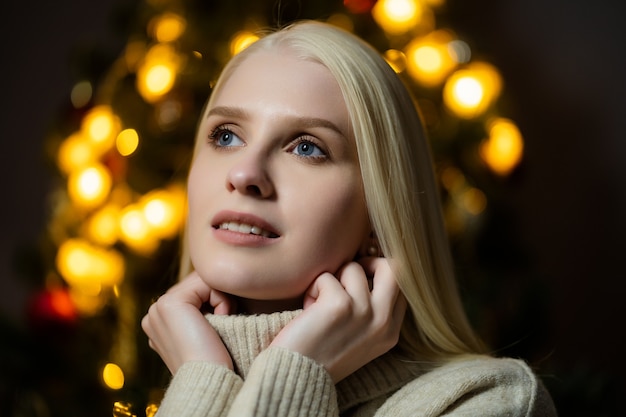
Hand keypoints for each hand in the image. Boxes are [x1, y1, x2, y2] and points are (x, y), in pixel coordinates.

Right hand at [141, 271, 234, 373]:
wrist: (211, 381)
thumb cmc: (216, 362)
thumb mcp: (204, 331)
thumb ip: (200, 312)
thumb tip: (216, 290)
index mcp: (159, 321)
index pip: (195, 293)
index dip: (216, 304)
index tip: (219, 331)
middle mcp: (154, 313)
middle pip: (198, 285)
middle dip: (216, 301)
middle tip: (219, 331)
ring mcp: (158, 307)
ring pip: (203, 281)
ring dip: (220, 301)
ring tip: (217, 330)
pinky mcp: (170, 303)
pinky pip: (207, 282)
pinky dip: (222, 301)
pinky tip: (218, 323)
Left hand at [269, 257, 405, 381]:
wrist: (298, 378)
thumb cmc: (322, 354)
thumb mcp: (359, 338)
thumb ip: (371, 311)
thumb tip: (367, 271)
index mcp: (390, 331)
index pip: (400, 286)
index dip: (378, 275)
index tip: (359, 280)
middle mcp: (383, 322)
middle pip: (392, 268)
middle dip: (368, 261)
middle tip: (347, 274)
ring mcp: (364, 312)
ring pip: (353, 268)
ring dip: (332, 279)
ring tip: (319, 301)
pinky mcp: (340, 305)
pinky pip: (326, 277)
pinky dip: (313, 288)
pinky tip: (307, 309)